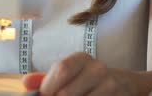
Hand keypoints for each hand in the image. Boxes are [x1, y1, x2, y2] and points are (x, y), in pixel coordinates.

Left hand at [22, 52, 137, 95]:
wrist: (126, 85)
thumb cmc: (88, 80)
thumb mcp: (69, 74)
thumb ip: (46, 79)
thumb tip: (26, 83)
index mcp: (82, 59)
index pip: (61, 69)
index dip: (48, 87)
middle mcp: (98, 69)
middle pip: (67, 93)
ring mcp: (111, 85)